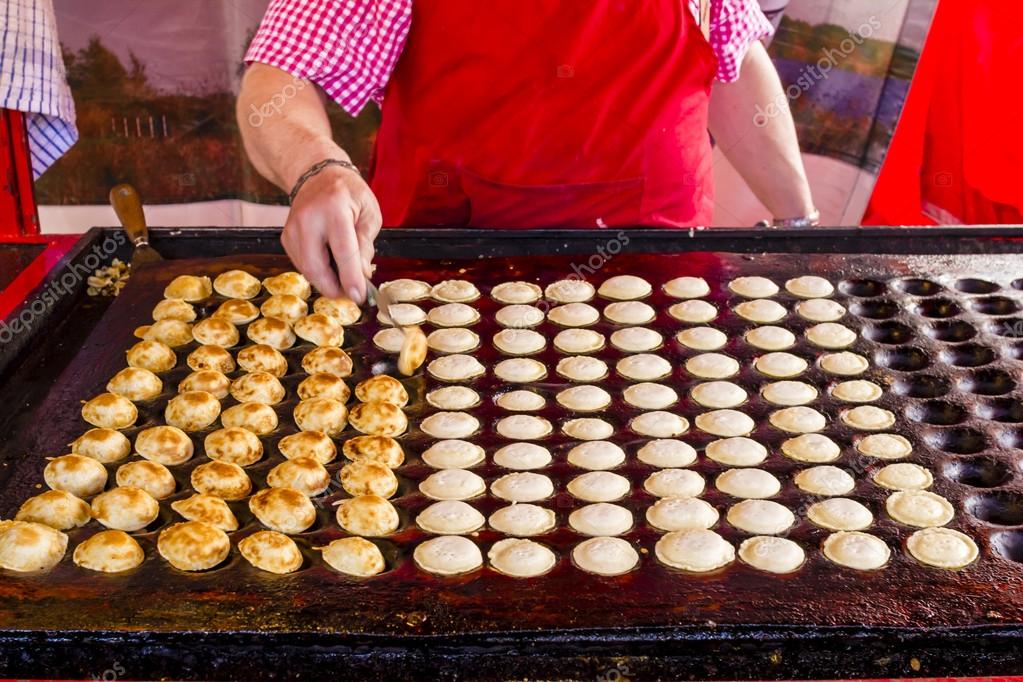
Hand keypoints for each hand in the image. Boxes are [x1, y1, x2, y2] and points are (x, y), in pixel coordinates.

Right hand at [281, 165, 380, 302]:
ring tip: (344, 281)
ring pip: (307, 270)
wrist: (318, 175)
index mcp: (334, 209)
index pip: (343, 251)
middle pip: (316, 266)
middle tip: (350, 296)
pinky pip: (301, 264)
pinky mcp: (286, 237)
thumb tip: (362, 276)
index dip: (351, 278)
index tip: (359, 297)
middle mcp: (308, 219)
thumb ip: (366, 245)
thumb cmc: (349, 193)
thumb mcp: (369, 213)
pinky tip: (330, 267)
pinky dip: (317, 272)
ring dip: (327, 282)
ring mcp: (293, 228)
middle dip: (334, 288)